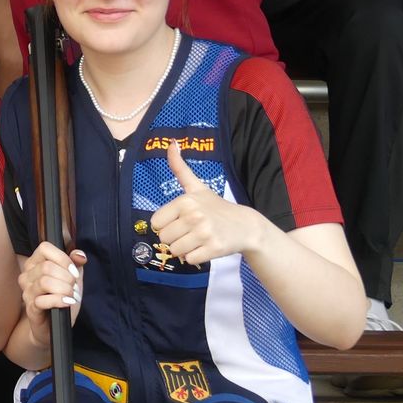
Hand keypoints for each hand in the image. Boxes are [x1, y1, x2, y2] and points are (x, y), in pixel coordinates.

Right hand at [19, 243, 85, 348]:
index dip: (62, 258)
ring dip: (64, 289)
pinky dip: (59, 300)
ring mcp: (27, 292)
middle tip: (73, 287)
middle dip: (67, 277)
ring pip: (45, 282)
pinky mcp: (31, 307)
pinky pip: (43, 300)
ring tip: (71, 296)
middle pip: (47, 267)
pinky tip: (67, 303)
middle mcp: (27, 275)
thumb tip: (80, 254)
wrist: (53, 325)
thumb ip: (76, 263)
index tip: (73, 271)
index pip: (44, 248)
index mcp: (35, 263)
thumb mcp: (72, 279)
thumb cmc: (61, 298)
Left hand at [149, 141, 264, 265]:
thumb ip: (180, 168)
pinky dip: (195, 257)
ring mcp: (204, 233)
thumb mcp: (197, 186)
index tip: (180, 221)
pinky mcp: (214, 248)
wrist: (245, 225)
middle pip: (164, 238)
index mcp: (185, 201)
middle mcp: (194, 216)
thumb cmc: (216, 207)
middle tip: (191, 231)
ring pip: (175, 250)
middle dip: (174, 238)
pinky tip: (205, 247)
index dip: (166, 224)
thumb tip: (170, 142)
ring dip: (184, 249)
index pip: (156, 223)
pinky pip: (189, 259)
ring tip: (197, 239)